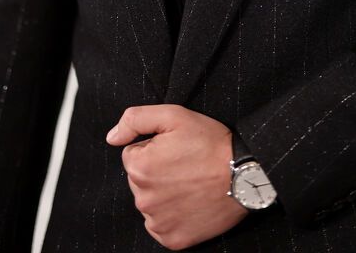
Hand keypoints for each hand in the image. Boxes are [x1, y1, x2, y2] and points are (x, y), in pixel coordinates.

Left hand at [106, 104, 247, 249]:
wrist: (244, 175)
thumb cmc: (210, 142)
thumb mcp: (174, 115)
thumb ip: (135, 120)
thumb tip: (112, 137)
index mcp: (139, 167)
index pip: (133, 155)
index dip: (154, 148)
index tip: (176, 148)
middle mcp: (143, 198)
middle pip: (139, 180)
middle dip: (157, 170)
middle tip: (185, 165)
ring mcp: (158, 222)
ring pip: (150, 202)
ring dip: (164, 193)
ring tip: (191, 183)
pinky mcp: (172, 239)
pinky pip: (161, 225)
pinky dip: (172, 215)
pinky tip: (190, 202)